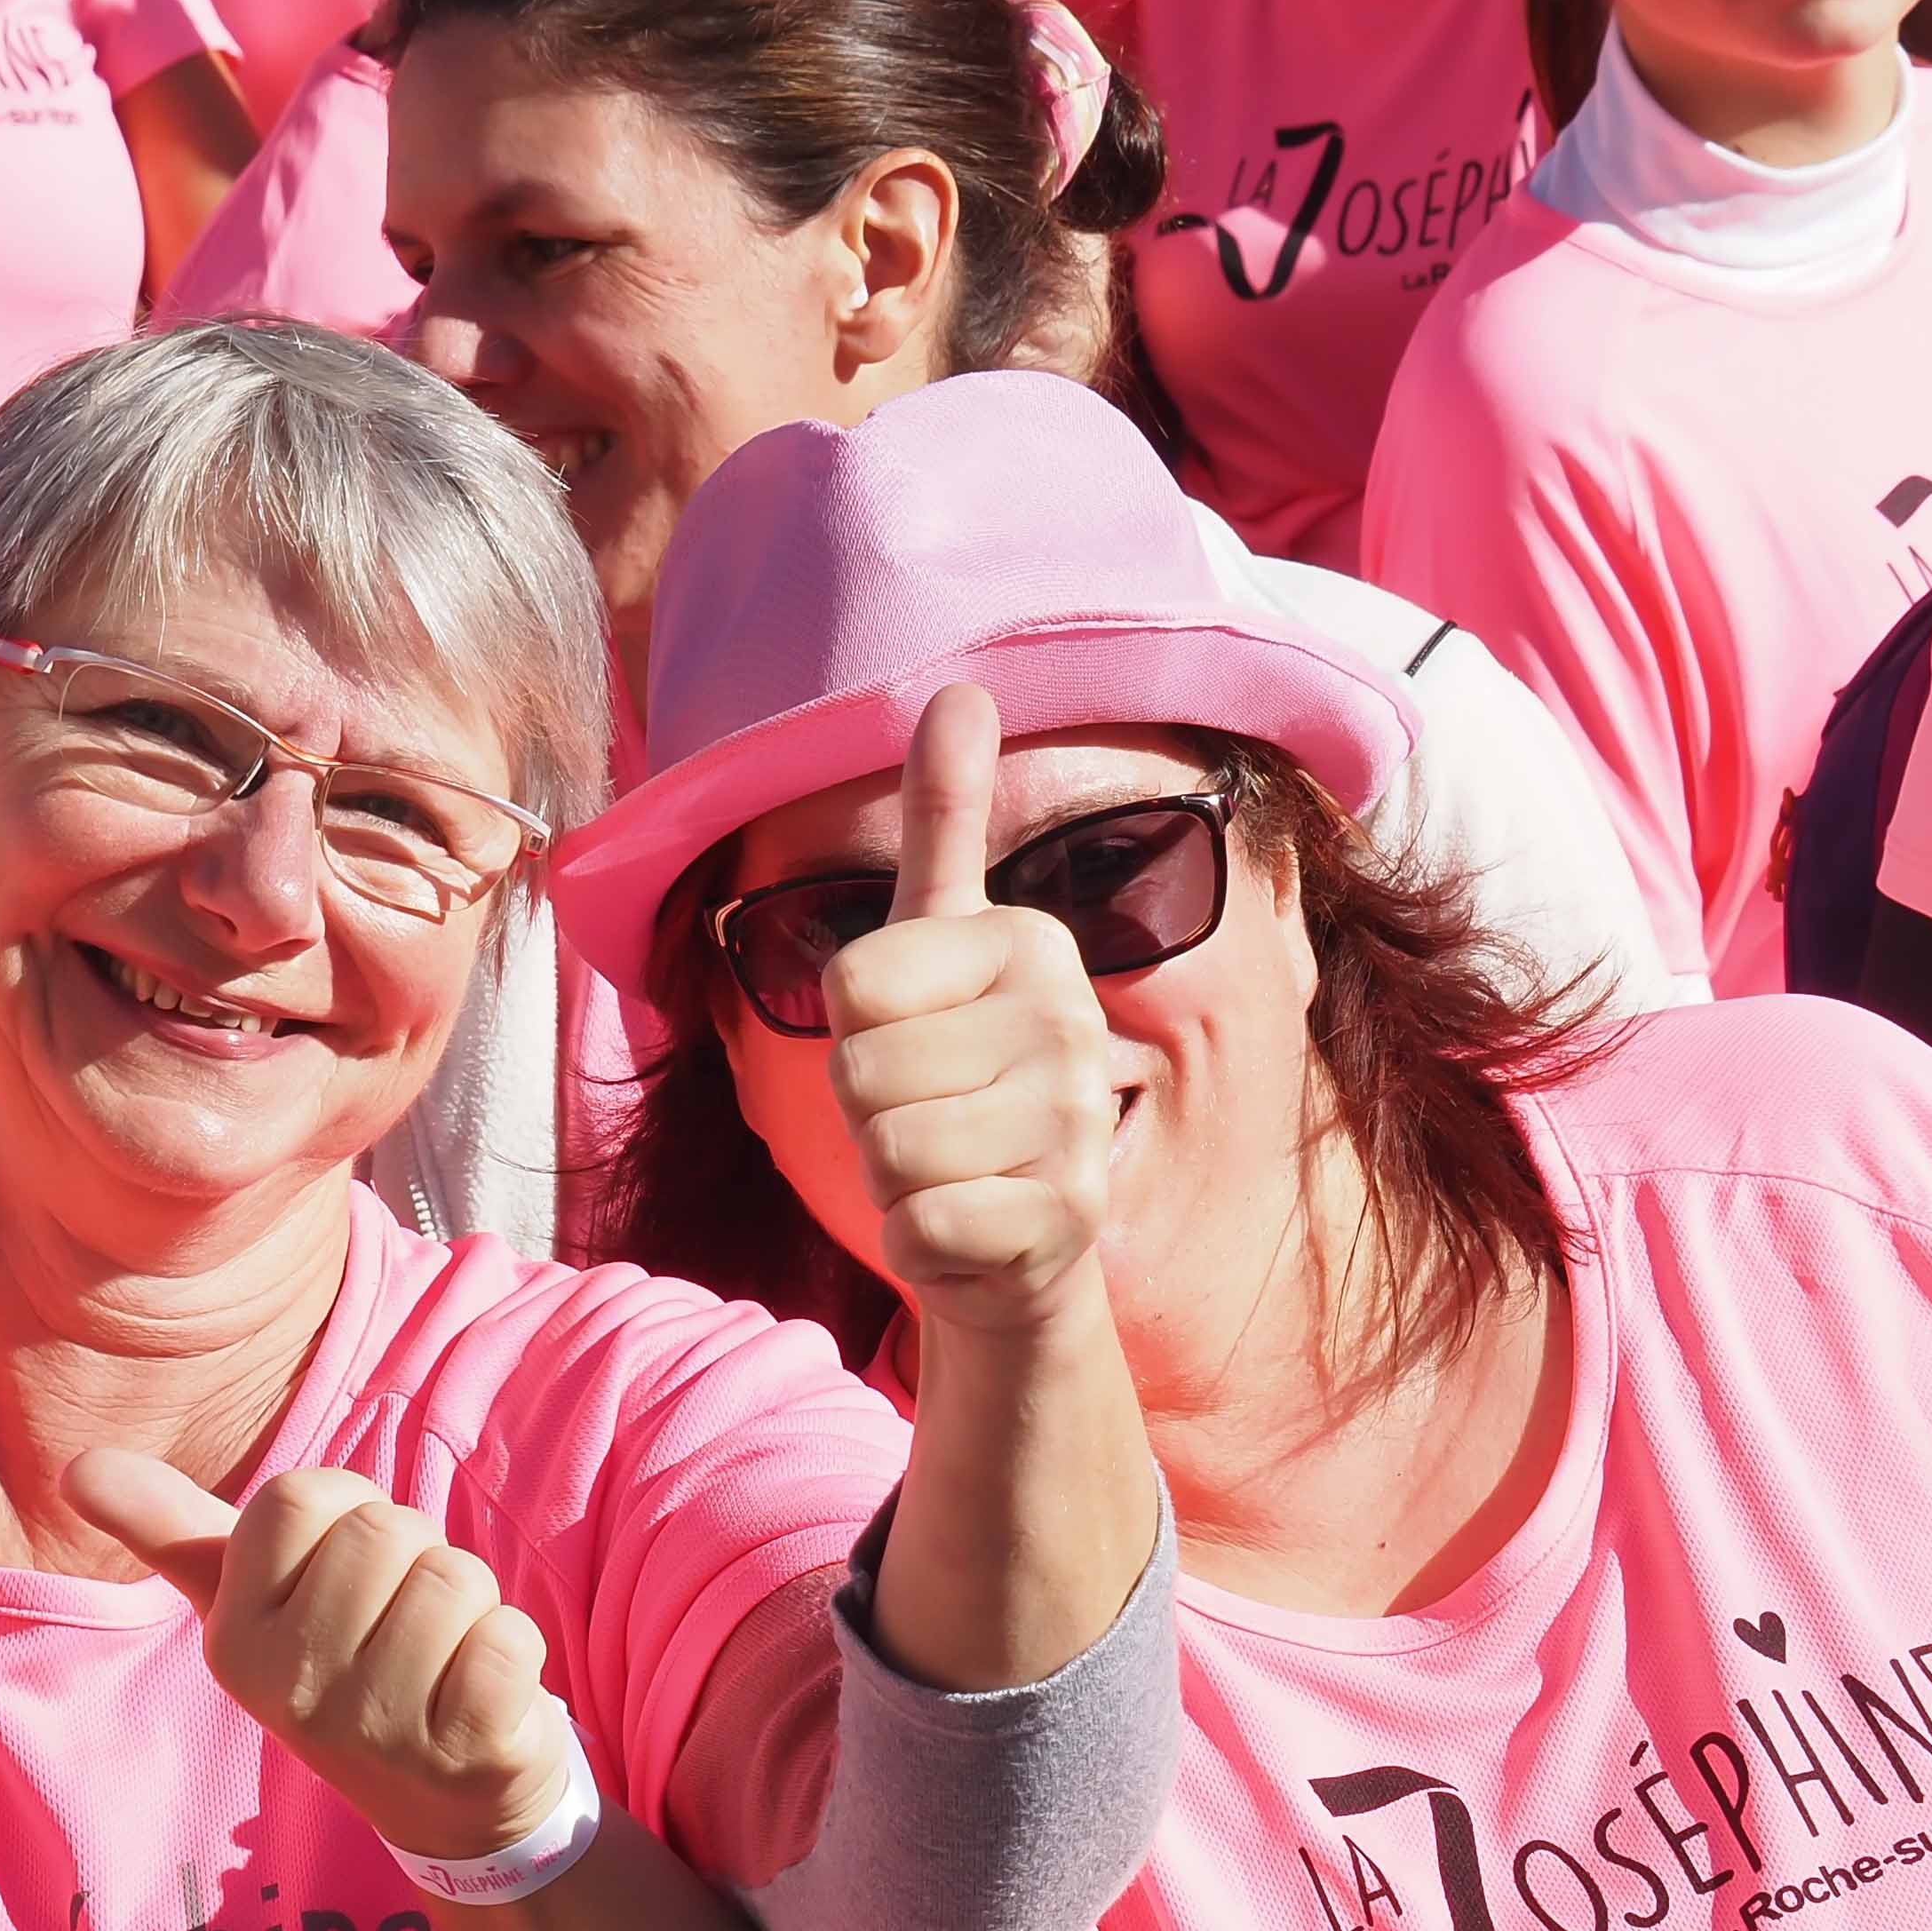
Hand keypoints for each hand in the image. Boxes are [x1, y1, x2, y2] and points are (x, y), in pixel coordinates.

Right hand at [65, 1449, 569, 1864]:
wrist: (448, 1806)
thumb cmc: (352, 1666)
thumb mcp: (253, 1603)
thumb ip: (172, 1529)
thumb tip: (76, 1465)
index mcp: (231, 1643)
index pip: (302, 1495)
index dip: (345, 1513)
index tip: (344, 1577)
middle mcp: (290, 1693)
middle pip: (384, 1530)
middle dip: (414, 1559)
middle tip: (401, 1628)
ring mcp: (377, 1734)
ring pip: (453, 1577)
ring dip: (469, 1606)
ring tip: (442, 1662)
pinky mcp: (467, 1756)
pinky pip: (508, 1637)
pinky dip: (513, 1650)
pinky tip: (484, 1699)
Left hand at [821, 682, 1128, 1338]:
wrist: (1009, 1245)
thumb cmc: (948, 1086)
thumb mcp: (935, 946)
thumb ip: (947, 821)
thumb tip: (961, 685)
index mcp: (1030, 943)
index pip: (853, 987)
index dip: (851, 1035)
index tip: (911, 1046)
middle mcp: (1071, 1020)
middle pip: (862, 1071)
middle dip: (868, 1115)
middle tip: (927, 1121)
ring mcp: (1079, 1123)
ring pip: (888, 1149)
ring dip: (892, 1178)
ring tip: (947, 1171)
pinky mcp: (1066, 1219)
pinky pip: (919, 1224)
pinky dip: (916, 1241)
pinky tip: (965, 1230)